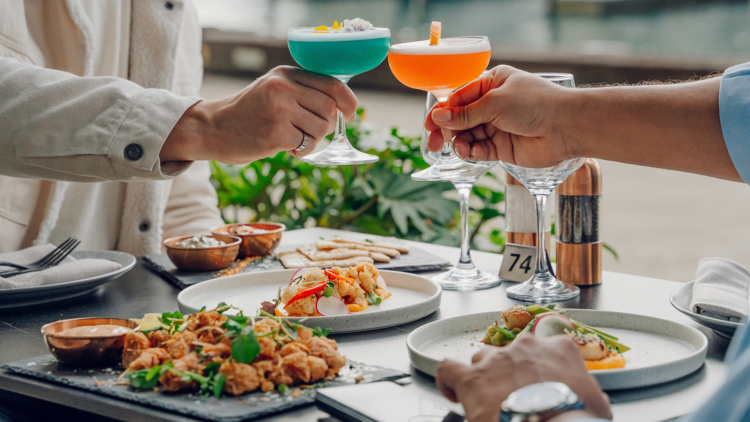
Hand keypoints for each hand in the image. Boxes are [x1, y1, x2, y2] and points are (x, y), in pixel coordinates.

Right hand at [162, 66, 356, 162]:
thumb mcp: (273, 89)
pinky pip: (307, 144)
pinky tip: (284, 145)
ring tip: (293, 137)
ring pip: (321, 128)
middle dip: (327, 125)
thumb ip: (303, 91)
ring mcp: (279, 110)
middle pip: (330, 109)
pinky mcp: (276, 133)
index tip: (351, 113)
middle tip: (310, 131)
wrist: (213, 128)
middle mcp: (284, 88)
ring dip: (314, 139)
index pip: (332, 84)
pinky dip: (301, 150)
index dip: (348, 101)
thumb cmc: (248, 112)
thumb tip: (342, 104)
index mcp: (286, 74)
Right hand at [424, 65, 578, 167]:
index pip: (458, 97)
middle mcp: (493, 104)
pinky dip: (472, 152)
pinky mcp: (502, 147)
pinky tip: (470, 153)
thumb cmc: (536, 104)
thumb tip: (438, 118)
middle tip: (434, 143)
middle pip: (460, 119)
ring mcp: (497, 126)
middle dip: (447, 131)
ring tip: (460, 148)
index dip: (442, 111)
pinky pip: (479, 150)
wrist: (566, 127)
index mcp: (491, 83)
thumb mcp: (495, 103)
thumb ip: (465, 113)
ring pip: (468, 136)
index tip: (429, 124)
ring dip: (460, 143)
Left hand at [435, 335, 611, 421]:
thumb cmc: (574, 416)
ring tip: (490, 401)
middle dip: (513, 374)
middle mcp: (526, 347)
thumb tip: (595, 406)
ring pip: (484, 360)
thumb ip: (592, 398)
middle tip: (518, 399)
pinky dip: (449, 380)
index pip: (551, 349)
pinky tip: (454, 391)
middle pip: (514, 355)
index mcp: (560, 350)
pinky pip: (450, 370)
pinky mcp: (472, 377)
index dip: (544, 369)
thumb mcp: (596, 405)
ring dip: (486, 378)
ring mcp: (497, 359)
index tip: (544, 383)